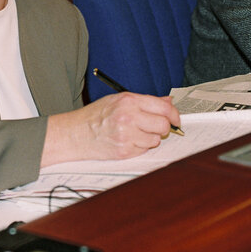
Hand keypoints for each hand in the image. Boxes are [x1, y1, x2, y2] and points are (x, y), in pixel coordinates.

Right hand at [41, 92, 179, 166]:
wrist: (76, 133)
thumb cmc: (96, 116)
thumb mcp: (119, 100)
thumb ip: (145, 101)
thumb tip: (168, 102)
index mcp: (129, 101)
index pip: (163, 107)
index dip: (174, 114)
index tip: (175, 119)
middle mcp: (129, 116)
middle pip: (163, 125)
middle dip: (162, 128)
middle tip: (154, 128)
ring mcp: (127, 135)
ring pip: (155, 140)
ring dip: (149, 138)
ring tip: (134, 133)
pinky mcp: (125, 151)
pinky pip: (144, 150)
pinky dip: (139, 147)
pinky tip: (126, 141)